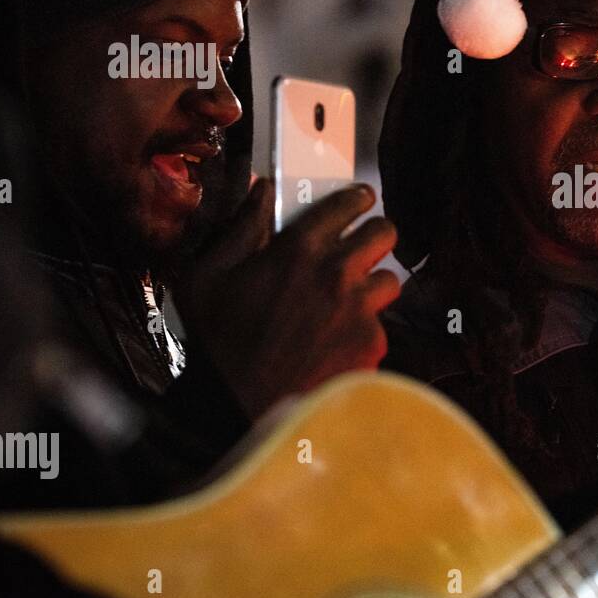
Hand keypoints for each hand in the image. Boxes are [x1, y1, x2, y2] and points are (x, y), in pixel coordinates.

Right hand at [175, 178, 400, 417]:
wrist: (237, 407)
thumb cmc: (218, 342)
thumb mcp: (208, 276)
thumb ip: (241, 228)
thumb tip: (263, 190)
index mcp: (298, 249)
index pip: (348, 204)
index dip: (357, 199)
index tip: (360, 201)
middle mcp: (337, 273)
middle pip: (384, 233)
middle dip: (374, 236)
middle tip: (362, 248)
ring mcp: (359, 309)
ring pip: (389, 280)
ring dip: (372, 285)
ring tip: (348, 300)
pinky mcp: (371, 343)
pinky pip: (380, 325)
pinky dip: (363, 330)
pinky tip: (337, 342)